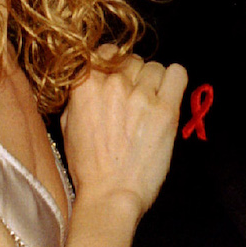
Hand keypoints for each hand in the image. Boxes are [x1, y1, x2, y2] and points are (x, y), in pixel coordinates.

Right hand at [61, 48, 186, 217]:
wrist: (111, 195)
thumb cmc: (88, 167)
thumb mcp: (68, 126)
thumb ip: (79, 97)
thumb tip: (91, 81)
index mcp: (86, 85)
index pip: (106, 51)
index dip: (112, 64)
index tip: (115, 78)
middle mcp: (114, 84)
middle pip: (131, 60)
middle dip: (132, 76)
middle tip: (132, 100)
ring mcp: (142, 96)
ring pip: (154, 67)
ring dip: (152, 82)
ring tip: (149, 104)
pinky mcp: (166, 110)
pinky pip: (177, 73)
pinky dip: (174, 80)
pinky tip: (167, 95)